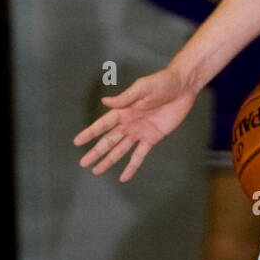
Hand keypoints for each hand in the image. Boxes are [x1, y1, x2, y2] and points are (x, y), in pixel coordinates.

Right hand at [74, 68, 195, 180]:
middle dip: (96, 152)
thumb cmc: (161, 82)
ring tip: (97, 171)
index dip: (90, 133)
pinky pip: (140, 155)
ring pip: (120, 150)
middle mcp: (128, 123)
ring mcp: (140, 132)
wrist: (182, 88)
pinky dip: (132, 166)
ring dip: (109, 160)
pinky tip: (124, 177)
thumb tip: (104, 101)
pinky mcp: (153, 138)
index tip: (77, 142)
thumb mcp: (142, 87)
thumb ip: (124, 98)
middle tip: (83, 163)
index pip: (102, 125)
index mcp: (123, 111)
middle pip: (108, 140)